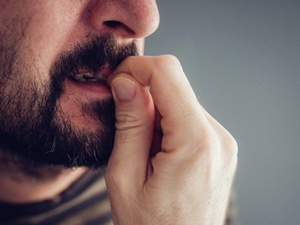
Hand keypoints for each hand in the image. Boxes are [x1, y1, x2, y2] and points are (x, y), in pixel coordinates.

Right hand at [105, 55, 237, 224]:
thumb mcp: (125, 176)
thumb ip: (129, 124)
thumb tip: (126, 82)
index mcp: (195, 142)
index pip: (168, 73)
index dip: (137, 67)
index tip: (117, 79)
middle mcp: (217, 137)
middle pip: (175, 86)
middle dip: (144, 93)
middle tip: (123, 119)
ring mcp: (222, 142)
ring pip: (181, 101)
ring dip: (155, 112)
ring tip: (143, 148)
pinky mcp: (219, 147)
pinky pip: (189, 118)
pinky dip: (168, 124)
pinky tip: (158, 151)